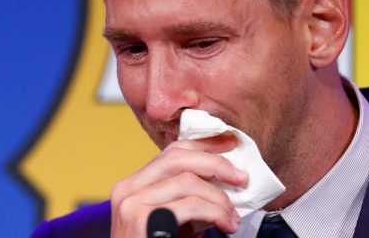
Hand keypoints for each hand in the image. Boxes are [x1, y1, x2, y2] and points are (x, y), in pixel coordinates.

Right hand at [110, 134, 247, 237]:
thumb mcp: (173, 221)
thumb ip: (189, 198)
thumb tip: (226, 181)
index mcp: (134, 185)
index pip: (171, 152)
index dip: (204, 145)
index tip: (230, 144)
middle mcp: (127, 189)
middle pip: (178, 157)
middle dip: (216, 163)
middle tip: (241, 178)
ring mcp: (131, 203)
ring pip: (187, 180)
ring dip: (219, 197)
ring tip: (232, 217)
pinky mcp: (140, 219)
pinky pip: (189, 204)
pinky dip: (215, 212)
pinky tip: (226, 225)